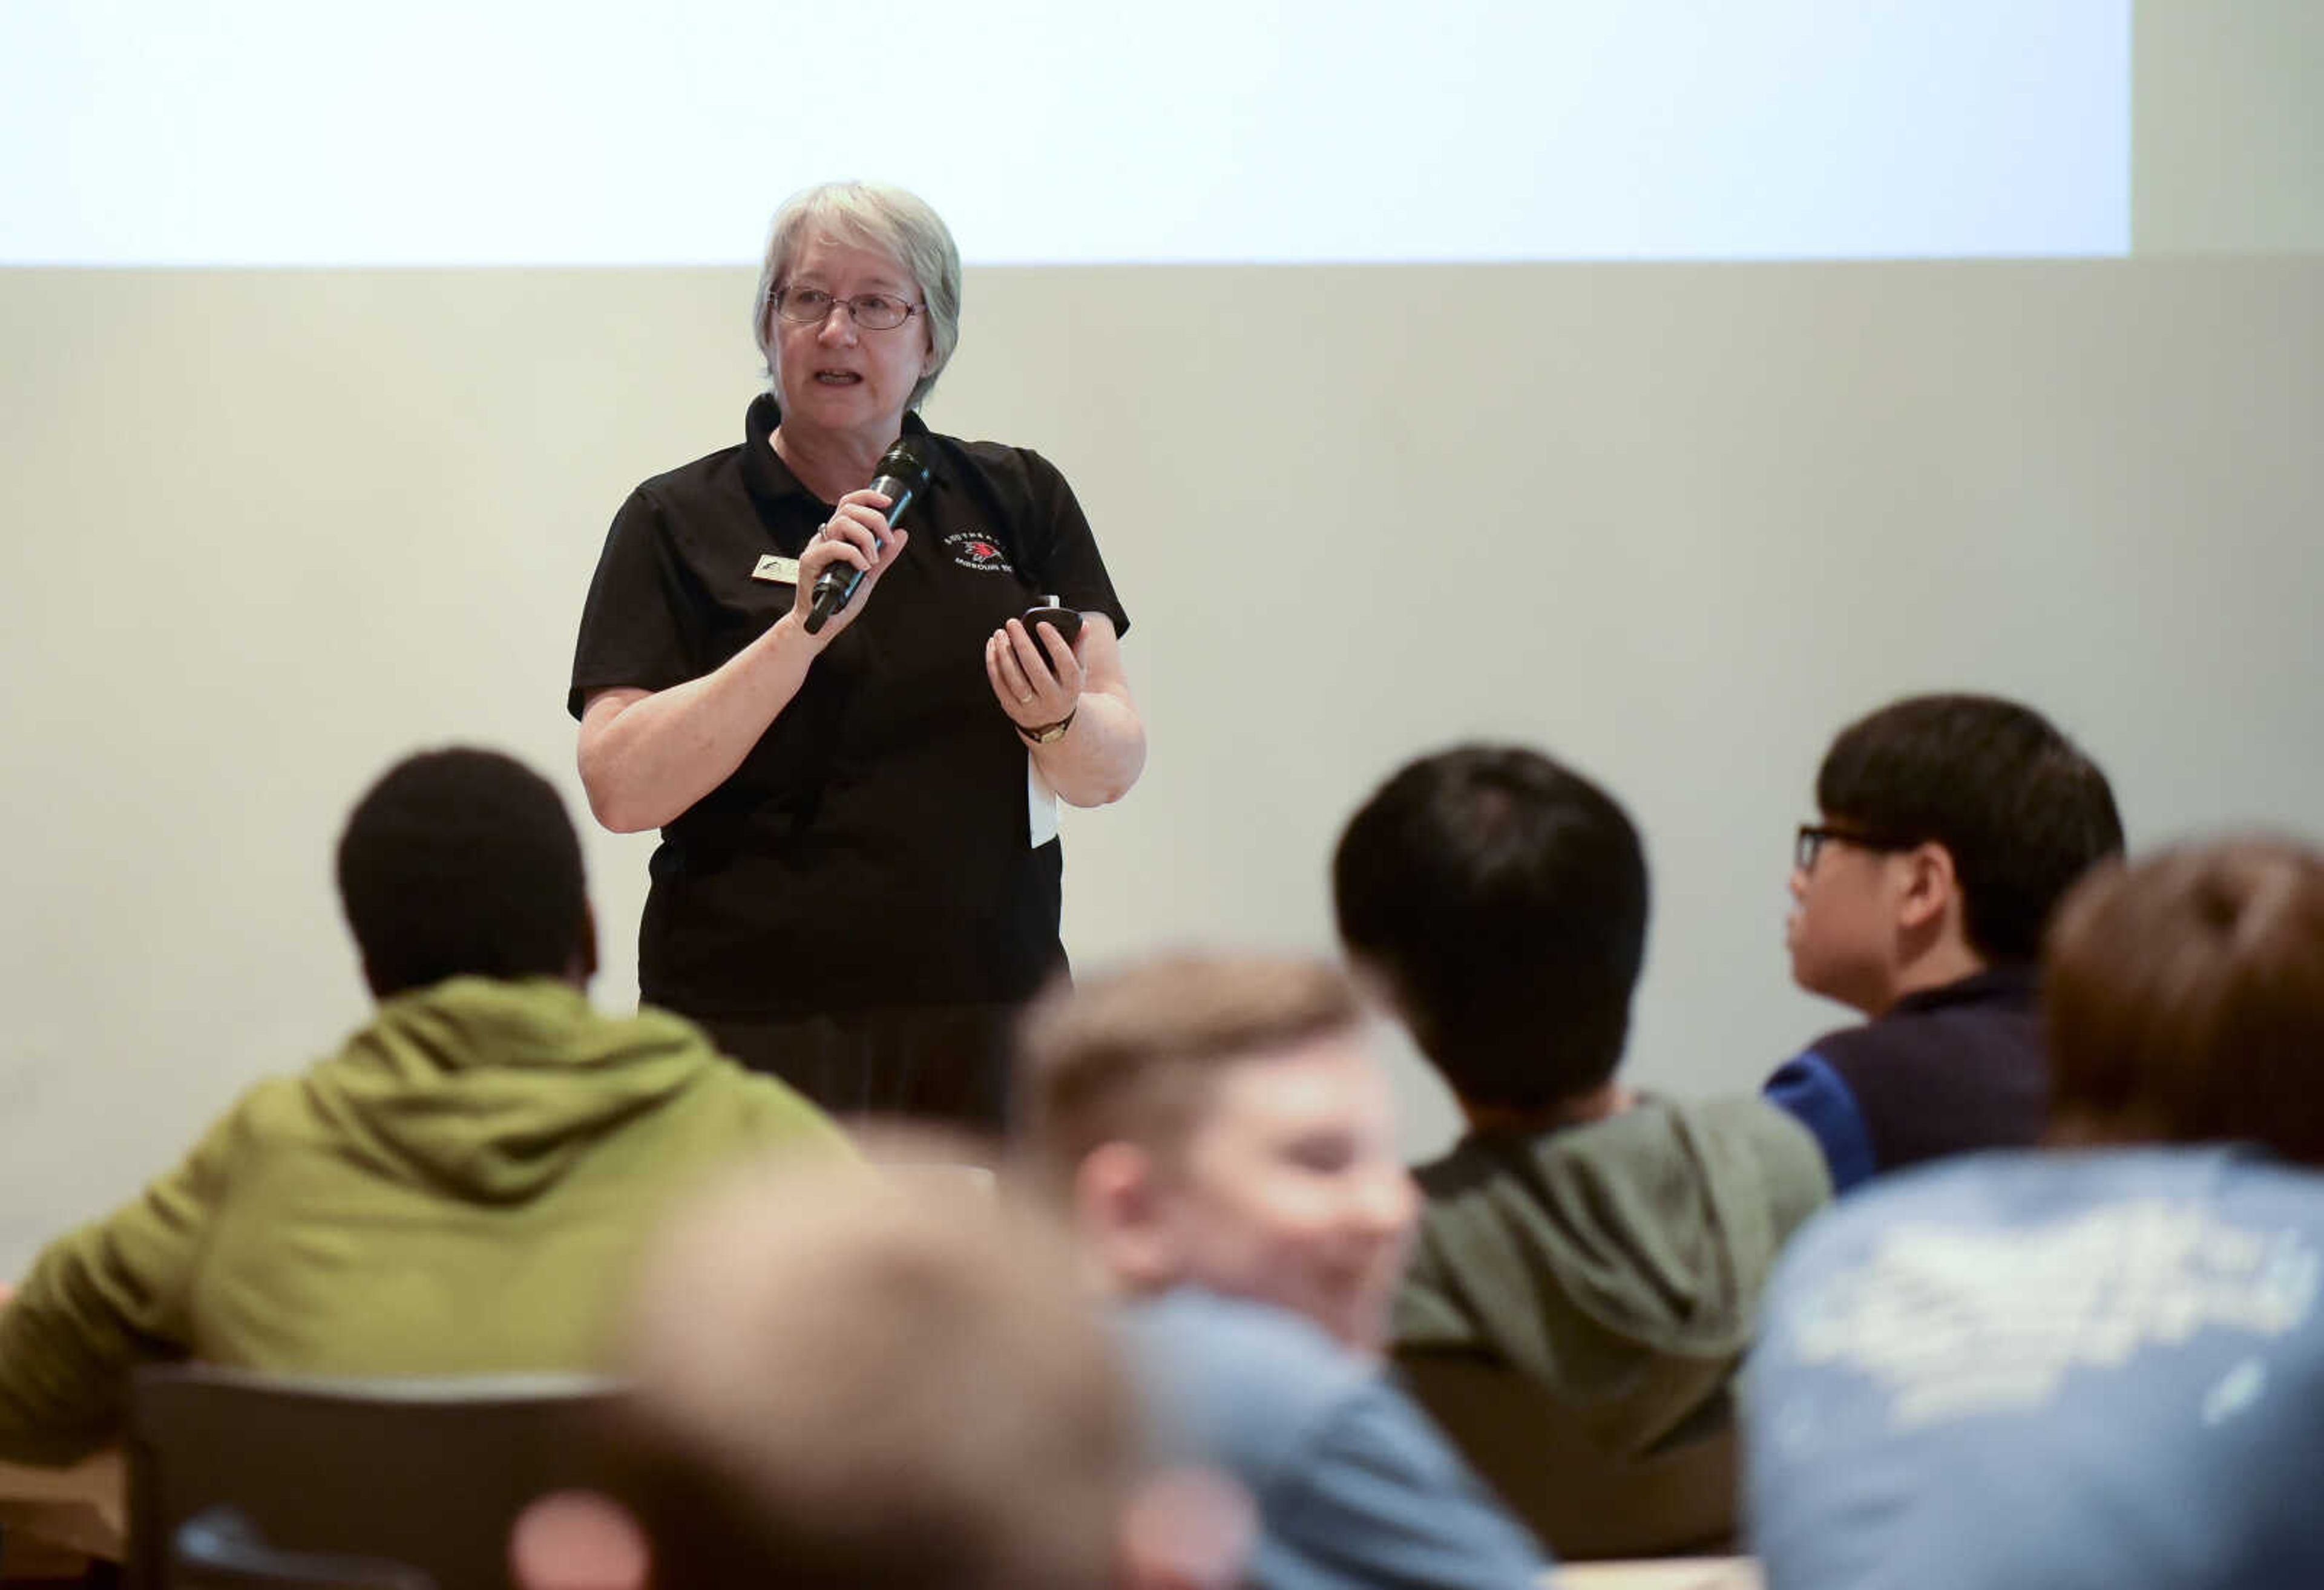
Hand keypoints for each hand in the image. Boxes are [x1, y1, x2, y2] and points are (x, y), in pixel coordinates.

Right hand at [793, 488, 906, 642]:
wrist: (822, 623)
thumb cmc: (840, 598)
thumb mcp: (869, 573)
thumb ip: (884, 554)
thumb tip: (901, 533)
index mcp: (837, 536)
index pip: (849, 504)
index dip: (868, 497)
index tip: (888, 502)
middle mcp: (825, 537)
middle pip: (848, 509)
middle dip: (874, 519)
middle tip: (887, 540)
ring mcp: (816, 548)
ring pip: (842, 523)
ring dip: (865, 538)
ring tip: (871, 560)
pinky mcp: (810, 561)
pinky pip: (833, 547)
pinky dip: (853, 554)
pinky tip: (862, 566)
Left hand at [986, 616, 1083, 732]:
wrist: (1051, 721)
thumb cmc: (1063, 687)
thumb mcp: (1077, 671)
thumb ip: (1079, 647)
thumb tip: (1083, 625)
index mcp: (1072, 686)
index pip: (1065, 662)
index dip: (1053, 642)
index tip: (1041, 624)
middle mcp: (1053, 698)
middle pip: (1036, 670)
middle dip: (1022, 644)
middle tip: (1012, 624)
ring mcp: (1032, 706)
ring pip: (1015, 679)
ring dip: (1004, 654)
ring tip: (1000, 634)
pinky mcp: (1013, 709)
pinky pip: (1000, 685)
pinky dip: (993, 664)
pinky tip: (993, 647)